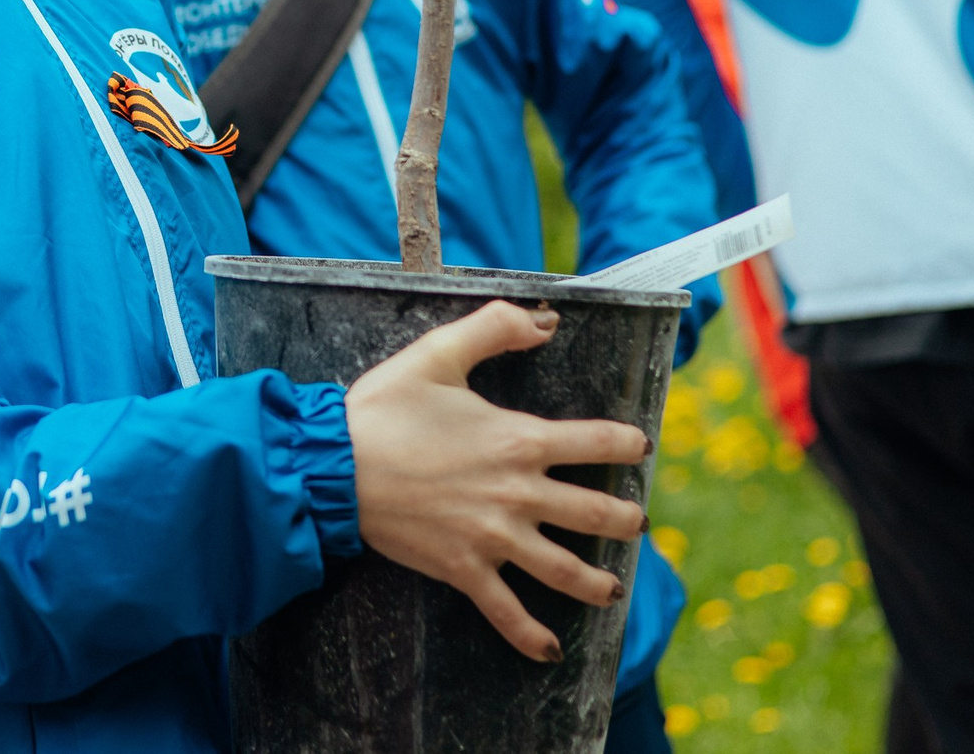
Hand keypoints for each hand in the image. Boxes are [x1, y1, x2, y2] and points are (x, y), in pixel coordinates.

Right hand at [345, 299, 649, 662]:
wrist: (335, 466)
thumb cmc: (384, 408)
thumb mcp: (437, 353)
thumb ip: (494, 328)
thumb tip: (545, 322)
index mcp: (518, 439)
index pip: (597, 442)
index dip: (627, 444)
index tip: (639, 447)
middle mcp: (518, 493)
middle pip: (596, 514)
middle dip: (625, 520)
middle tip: (636, 522)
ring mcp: (494, 537)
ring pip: (564, 570)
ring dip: (598, 583)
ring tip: (613, 589)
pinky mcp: (464, 569)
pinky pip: (507, 611)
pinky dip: (531, 636)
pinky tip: (551, 650)